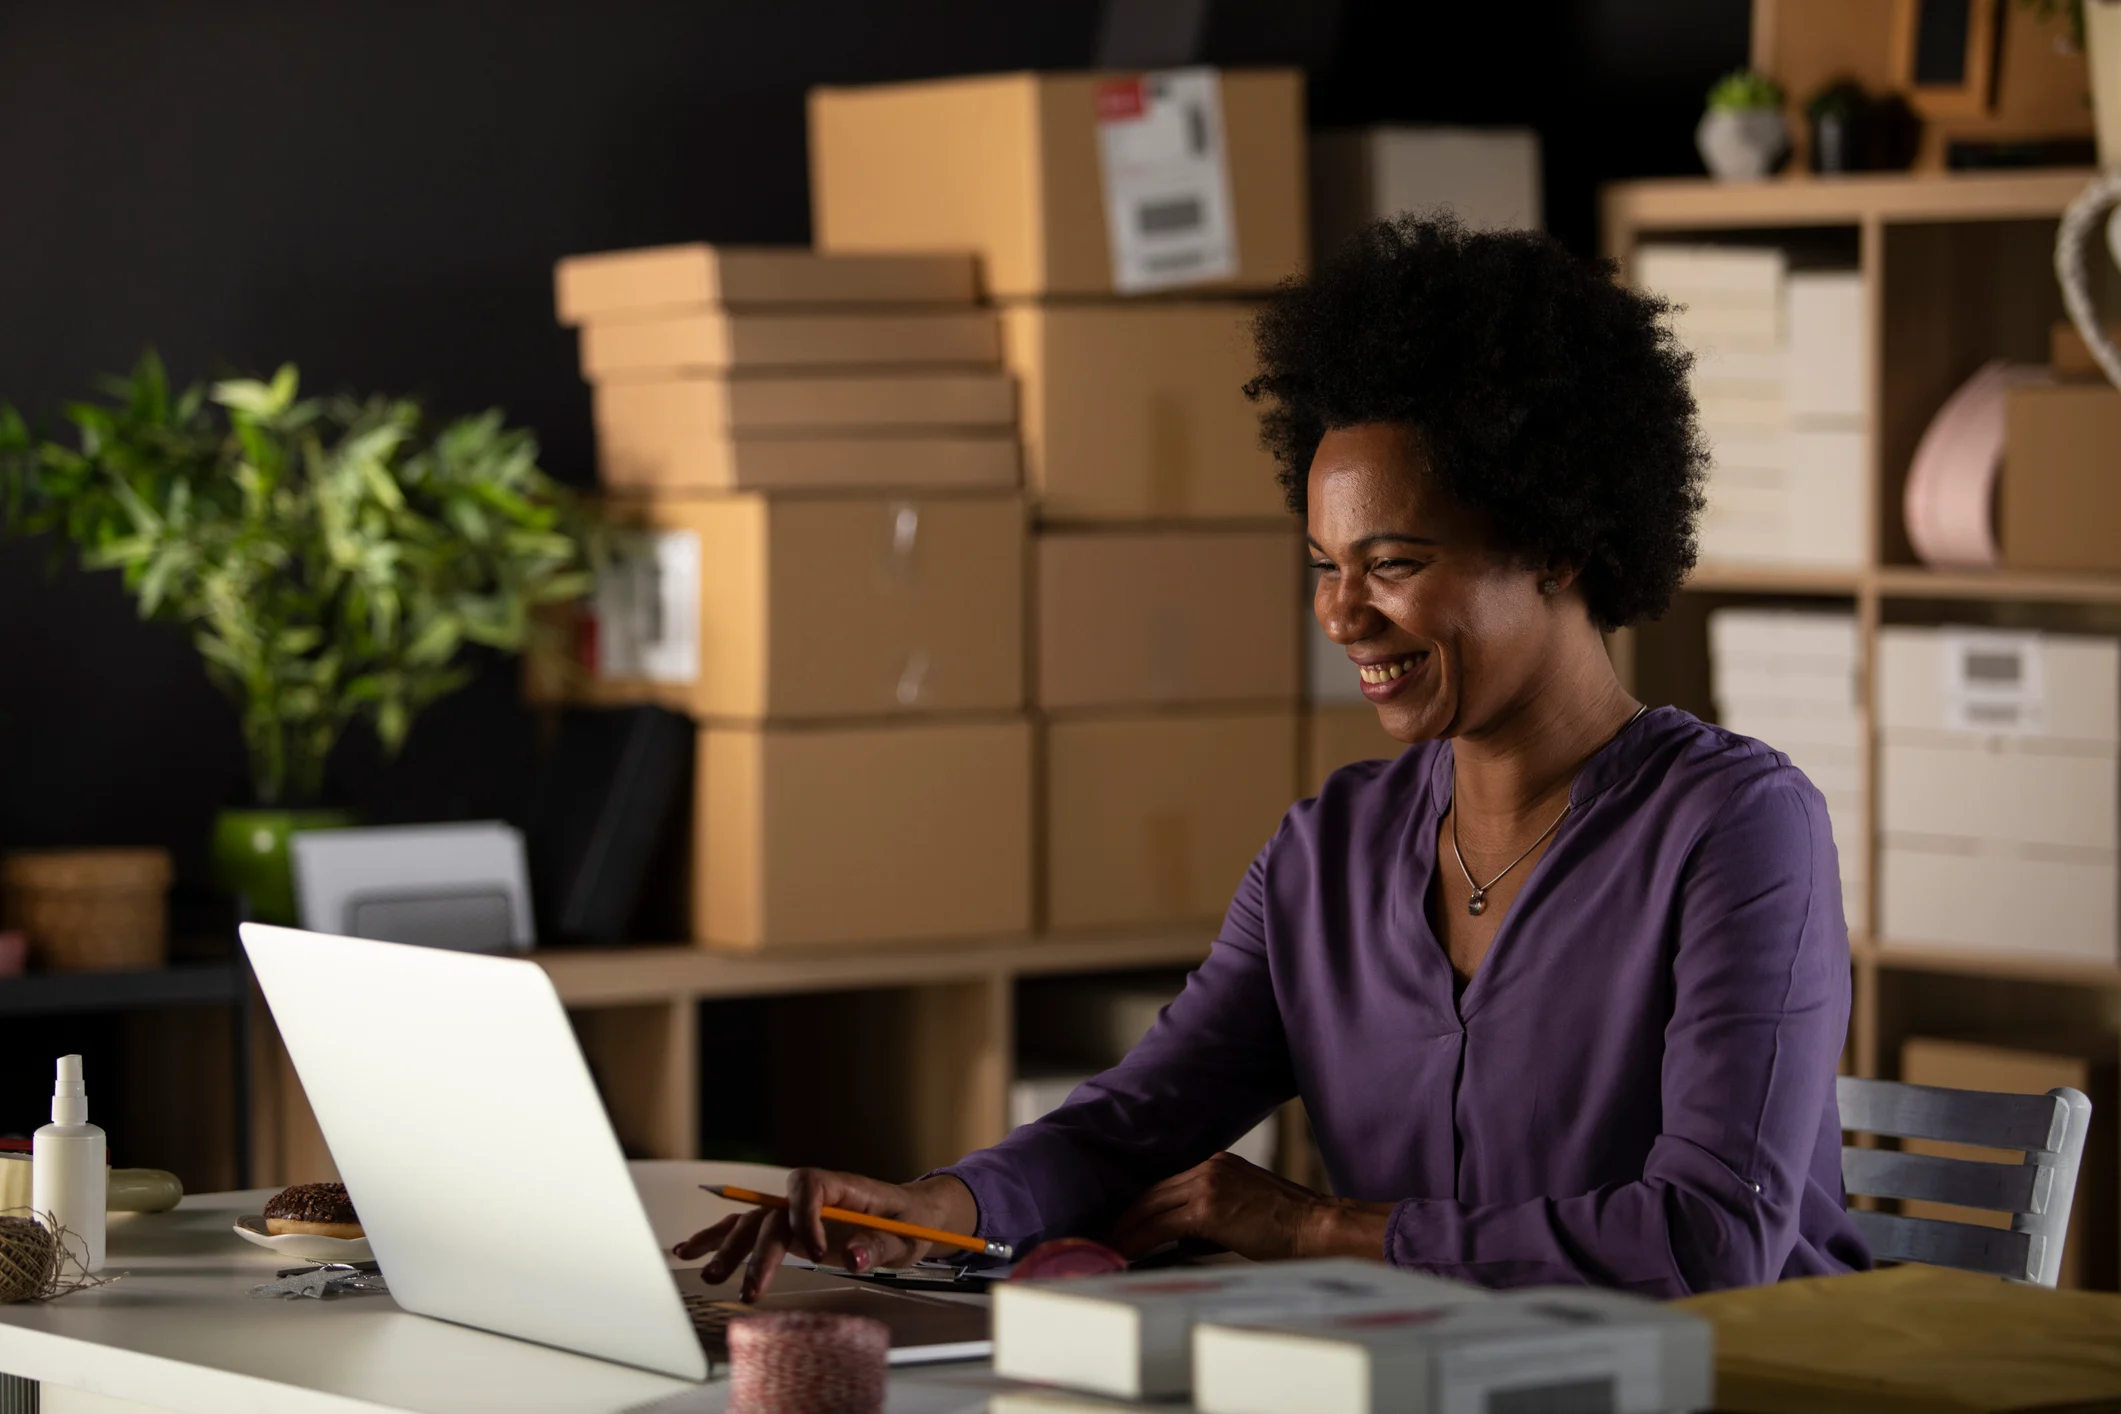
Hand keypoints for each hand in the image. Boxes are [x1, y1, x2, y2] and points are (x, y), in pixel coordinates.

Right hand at [672, 1169, 977, 1302]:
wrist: (915, 1215)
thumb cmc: (912, 1221)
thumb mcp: (907, 1235)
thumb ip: (878, 1245)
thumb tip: (851, 1257)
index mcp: (844, 1186)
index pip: (810, 1185)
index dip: (805, 1216)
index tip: (815, 1252)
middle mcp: (813, 1196)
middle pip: (774, 1213)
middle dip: (758, 1250)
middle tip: (752, 1288)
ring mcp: (797, 1212)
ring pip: (754, 1223)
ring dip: (728, 1246)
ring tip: (706, 1271)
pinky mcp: (789, 1229)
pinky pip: (750, 1230)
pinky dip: (720, 1238)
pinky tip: (691, 1250)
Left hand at [1105, 1151, 1392, 1262]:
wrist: (1319, 1226)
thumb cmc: (1290, 1229)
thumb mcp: (1245, 1213)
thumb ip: (1211, 1219)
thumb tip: (1179, 1240)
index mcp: (1218, 1164)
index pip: (1165, 1186)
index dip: (1139, 1208)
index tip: (1121, 1226)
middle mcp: (1208, 1166)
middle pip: (1151, 1193)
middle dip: (1124, 1219)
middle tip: (1101, 1239)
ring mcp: (1207, 1183)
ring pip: (1149, 1207)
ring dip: (1124, 1231)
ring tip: (1105, 1251)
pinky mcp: (1207, 1206)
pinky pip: (1159, 1225)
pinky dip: (1137, 1241)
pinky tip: (1123, 1255)